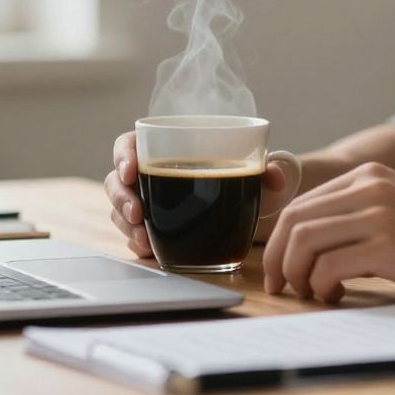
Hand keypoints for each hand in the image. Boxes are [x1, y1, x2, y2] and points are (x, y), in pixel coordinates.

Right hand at [105, 131, 294, 257]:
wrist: (255, 206)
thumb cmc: (250, 176)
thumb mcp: (260, 169)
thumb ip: (271, 168)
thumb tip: (276, 175)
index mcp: (167, 148)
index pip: (130, 144)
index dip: (123, 155)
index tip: (131, 170)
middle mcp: (151, 175)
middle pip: (118, 181)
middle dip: (121, 197)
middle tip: (137, 213)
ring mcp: (150, 204)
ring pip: (120, 211)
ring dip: (127, 226)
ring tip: (144, 239)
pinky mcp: (155, 229)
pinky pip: (135, 236)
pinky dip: (138, 243)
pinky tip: (149, 250)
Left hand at [262, 162, 394, 303]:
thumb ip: (363, 215)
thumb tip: (320, 250)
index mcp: (369, 175)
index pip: (302, 203)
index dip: (279, 239)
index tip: (279, 267)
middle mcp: (370, 187)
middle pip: (294, 220)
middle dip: (276, 258)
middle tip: (279, 286)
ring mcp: (379, 214)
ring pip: (304, 242)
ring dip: (295, 274)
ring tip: (308, 293)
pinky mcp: (389, 246)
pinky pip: (329, 267)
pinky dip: (321, 286)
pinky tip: (335, 295)